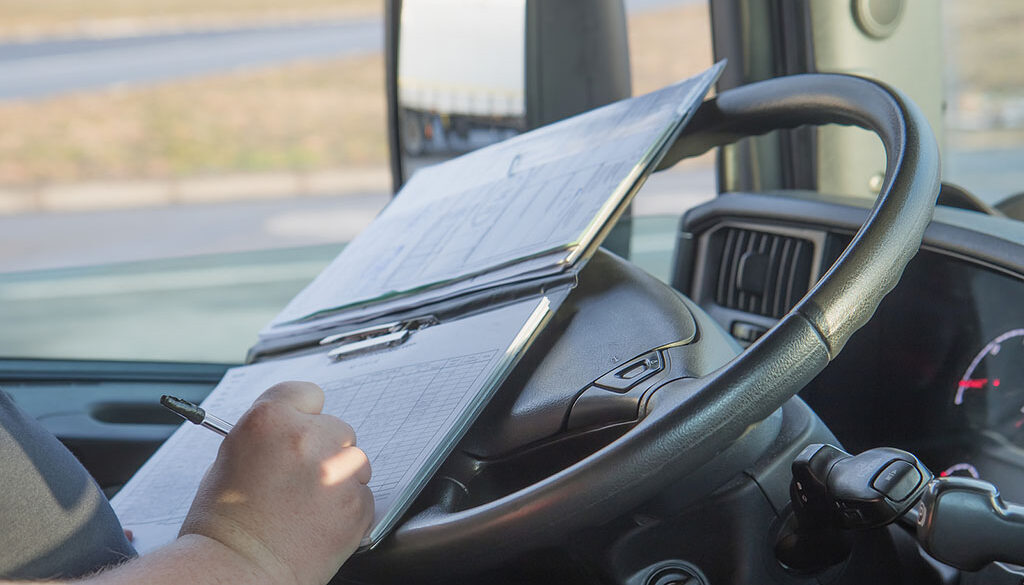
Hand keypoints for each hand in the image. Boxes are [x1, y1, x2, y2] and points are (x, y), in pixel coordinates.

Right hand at [179, 381, 372, 584]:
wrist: (235, 571)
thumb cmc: (223, 523)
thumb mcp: (231, 458)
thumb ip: (268, 435)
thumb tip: (292, 430)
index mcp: (269, 420)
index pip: (306, 393)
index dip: (303, 412)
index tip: (303, 424)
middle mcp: (307, 439)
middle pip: (336, 427)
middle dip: (324, 449)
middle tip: (300, 478)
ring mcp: (336, 471)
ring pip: (354, 460)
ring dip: (339, 476)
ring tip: (306, 505)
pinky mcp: (357, 505)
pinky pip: (362, 495)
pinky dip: (347, 508)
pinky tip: (318, 523)